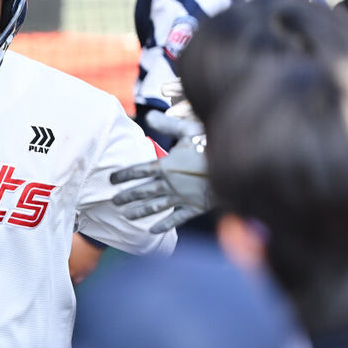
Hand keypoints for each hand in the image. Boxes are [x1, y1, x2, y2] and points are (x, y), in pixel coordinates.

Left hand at [110, 110, 211, 232]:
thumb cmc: (212, 145)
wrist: (236, 166)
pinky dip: (164, 225)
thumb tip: (149, 116)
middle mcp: (169, 184)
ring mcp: (181, 198)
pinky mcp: (194, 208)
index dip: (123, 175)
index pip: (138, 170)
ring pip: (155, 206)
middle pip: (142, 191)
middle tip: (113, 201)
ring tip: (126, 216)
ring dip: (139, 211)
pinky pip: (176, 219)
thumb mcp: (189, 130)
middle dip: (126, 196)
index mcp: (166, 165)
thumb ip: (168, 124)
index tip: (111, 179)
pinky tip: (152, 231)